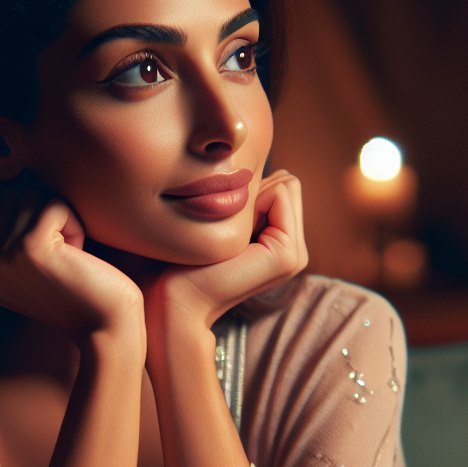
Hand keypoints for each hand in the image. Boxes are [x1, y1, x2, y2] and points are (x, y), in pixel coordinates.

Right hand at [0, 187, 144, 350]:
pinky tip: (79, 257)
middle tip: (62, 257)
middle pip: (11, 196)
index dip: (29, 219)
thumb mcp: (31, 270)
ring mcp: (2, 257)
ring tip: (69, 257)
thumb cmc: (80, 294)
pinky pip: (55, 204)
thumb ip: (9, 237)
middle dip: (44, 217)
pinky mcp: (30, 247)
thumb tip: (10, 189)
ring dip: (60, 221)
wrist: (105, 329)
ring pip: (31, 195)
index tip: (48, 256)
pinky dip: (76, 224)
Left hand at [144, 170, 307, 333]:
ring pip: (286, 184)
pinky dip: (252, 200)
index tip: (220, 219)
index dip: (249, 188)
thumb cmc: (182, 259)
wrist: (173, 299)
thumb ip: (245, 199)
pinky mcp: (286, 256)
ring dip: (250, 195)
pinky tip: (229, 234)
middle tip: (222, 225)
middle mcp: (294, 251)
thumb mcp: (221, 221)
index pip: (283, 184)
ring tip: (226, 232)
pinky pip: (280, 194)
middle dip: (254, 189)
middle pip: (288, 182)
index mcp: (282, 243)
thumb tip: (250, 166)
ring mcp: (294, 256)